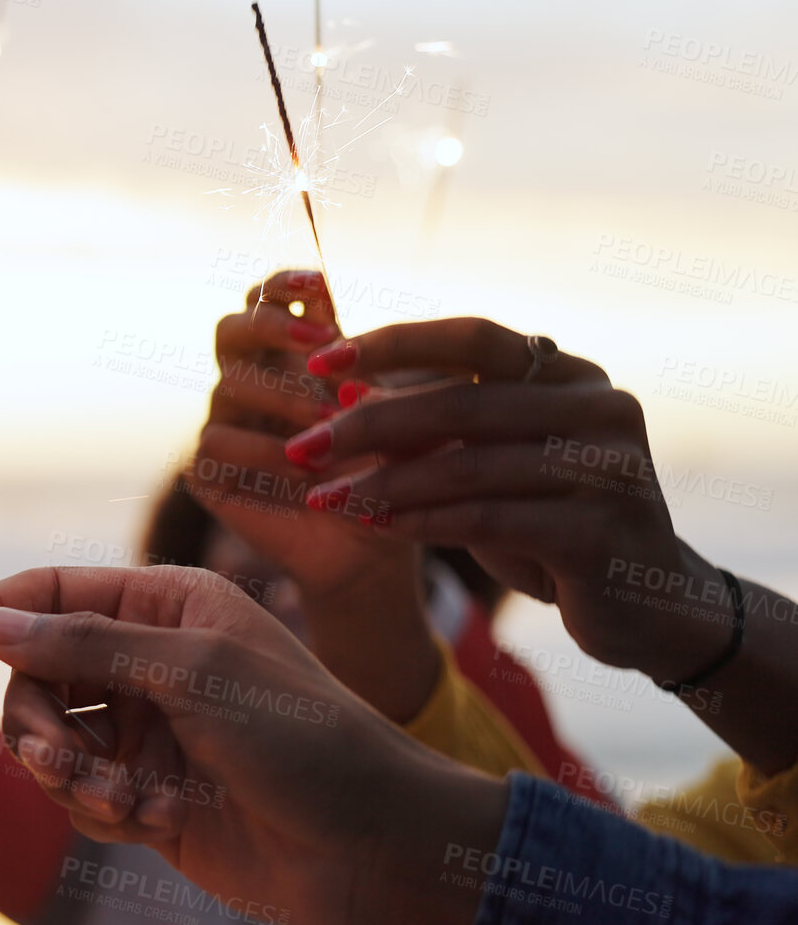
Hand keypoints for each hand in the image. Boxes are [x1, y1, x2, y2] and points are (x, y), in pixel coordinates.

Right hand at [0, 565, 502, 924]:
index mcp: (168, 606)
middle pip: (36, 675)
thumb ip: (89, 645)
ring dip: (69, 774)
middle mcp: (151, 662)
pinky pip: (80, 796)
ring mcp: (148, 732)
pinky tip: (150, 823)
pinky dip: (98, 811)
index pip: (53, 594)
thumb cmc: (305, 738)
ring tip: (116, 800)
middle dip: (37, 721)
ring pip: (51, 740)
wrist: (372, 846)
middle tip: (58, 761)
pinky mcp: (149, 797)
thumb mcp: (196, 671)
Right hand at [188, 269, 412, 597]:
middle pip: (232, 328)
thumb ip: (379, 382)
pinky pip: (217, 441)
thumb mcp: (398, 424)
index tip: (321, 283)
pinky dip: (265, 452)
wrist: (369, 548)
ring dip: (284, 394)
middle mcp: (250, 382)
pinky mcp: (207, 470)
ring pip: (229, 383)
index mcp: (292, 357)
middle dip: (272, 324)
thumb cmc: (389, 477)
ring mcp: (224, 423)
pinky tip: (304, 470)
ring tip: (331, 418)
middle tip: (319, 339)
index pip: (270, 299)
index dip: (285, 283)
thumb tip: (353, 350)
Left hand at [290, 318, 710, 679]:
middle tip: (301, 448)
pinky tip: (372, 526)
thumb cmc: (550, 521)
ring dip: (383, 483)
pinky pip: (488, 519)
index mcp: (573, 375)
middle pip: (461, 404)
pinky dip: (421, 521)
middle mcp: (600, 408)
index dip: (394, 345)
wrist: (643, 606)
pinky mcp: (601, 532)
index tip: (318, 362)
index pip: (474, 338)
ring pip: (468, 466)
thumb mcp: (490, 464)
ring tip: (322, 498)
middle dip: (369, 426)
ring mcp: (609, 469)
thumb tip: (342, 391)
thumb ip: (434, 426)